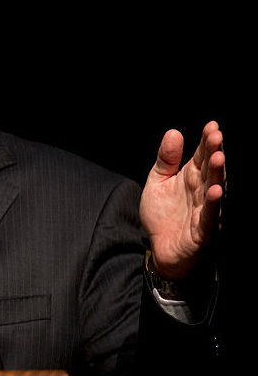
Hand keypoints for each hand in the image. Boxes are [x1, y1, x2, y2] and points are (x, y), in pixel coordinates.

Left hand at [139, 121, 224, 279]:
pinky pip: (210, 216)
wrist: (160, 249)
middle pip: (211, 169)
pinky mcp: (204, 231)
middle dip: (214, 152)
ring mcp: (205, 210)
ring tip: (218, 157)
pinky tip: (216, 191)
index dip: (207, 142)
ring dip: (217, 174)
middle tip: (216, 136)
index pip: (202, 156)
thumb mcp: (158, 182)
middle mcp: (202, 191)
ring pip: (214, 190)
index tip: (211, 126)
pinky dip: (213, 204)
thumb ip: (165, 159)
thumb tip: (174, 132)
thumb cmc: (163, 215)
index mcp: (192, 177)